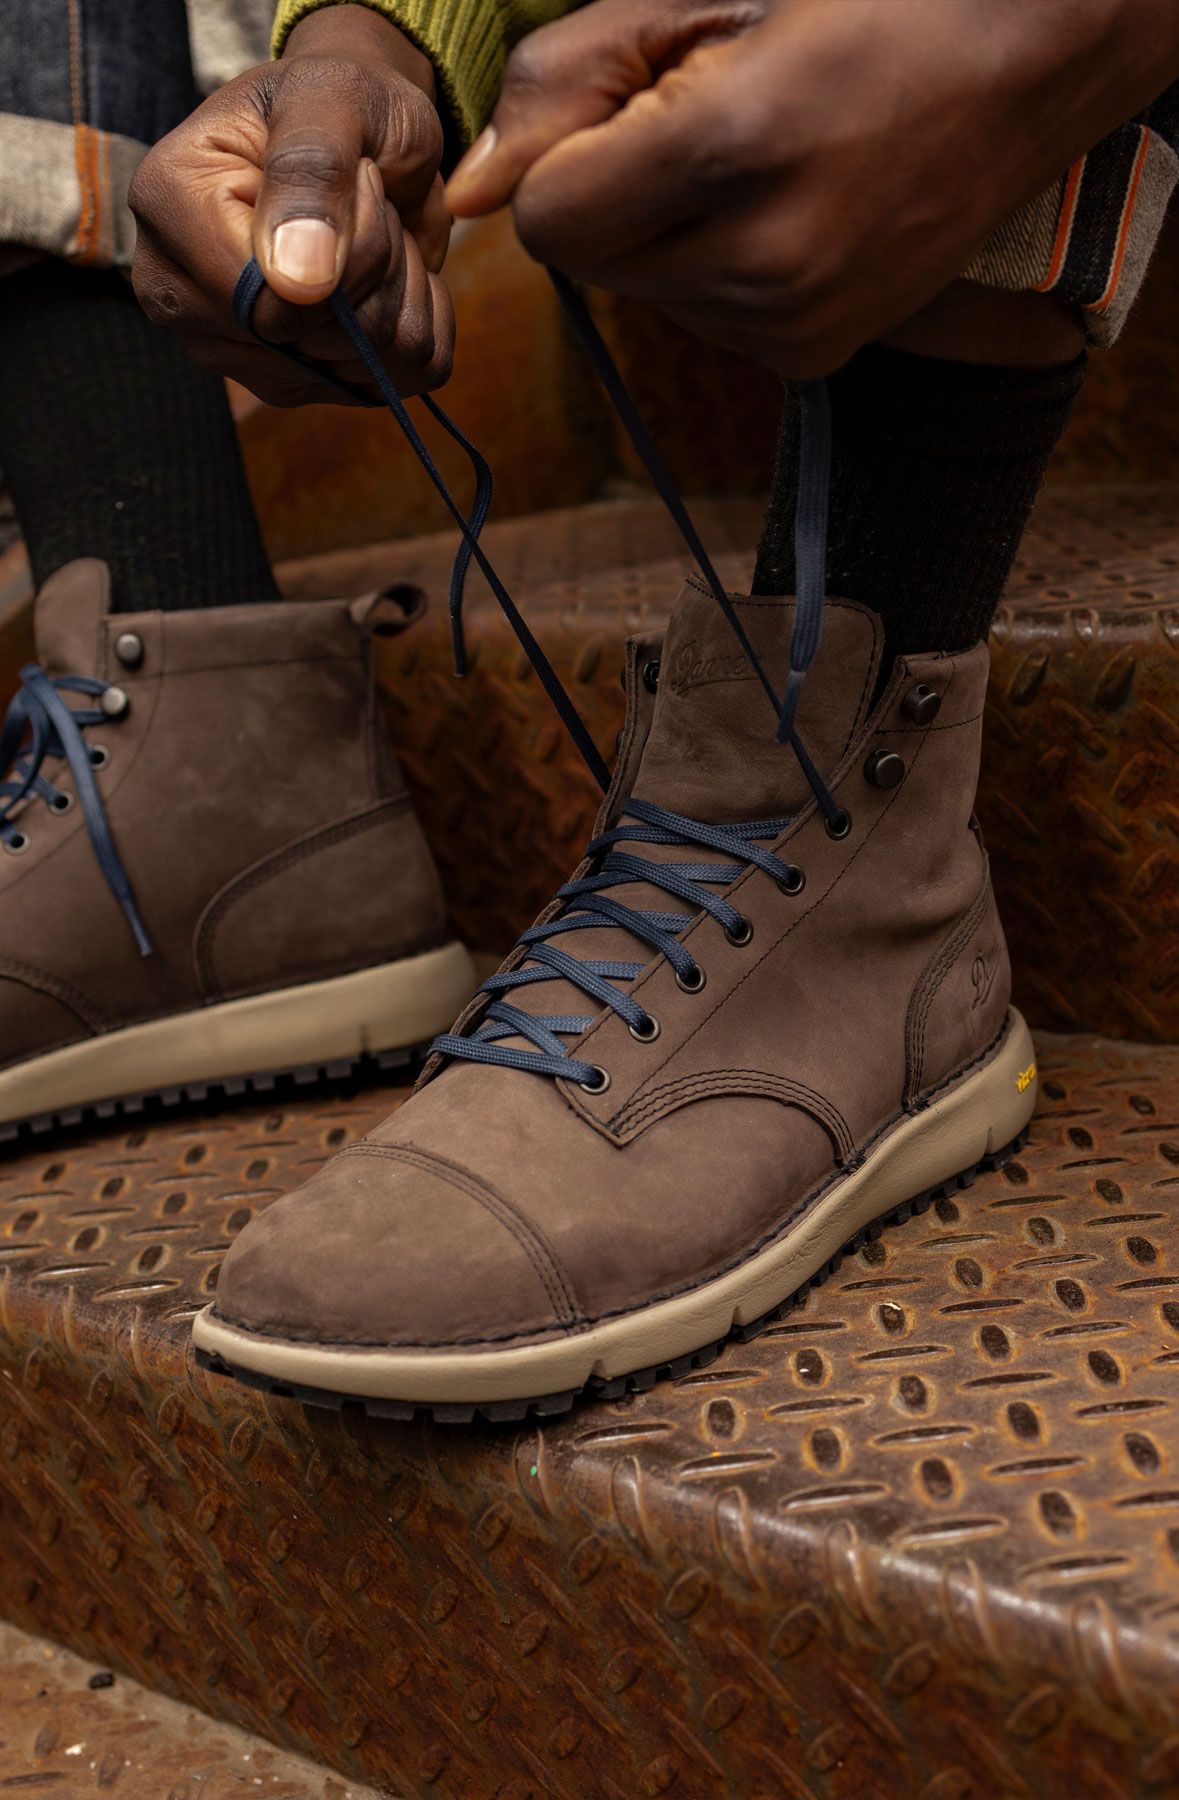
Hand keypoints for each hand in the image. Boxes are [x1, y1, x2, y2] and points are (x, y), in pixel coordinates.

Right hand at [130, 4, 453, 405]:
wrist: (363, 137)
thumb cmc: (340, 103)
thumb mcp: (334, 100)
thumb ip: (312, 171)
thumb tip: (297, 283)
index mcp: (168, 208)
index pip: (268, 299)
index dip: (348, 255)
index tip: (364, 180)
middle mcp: (179, 294)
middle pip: (312, 344)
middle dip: (380, 273)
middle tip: (376, 205)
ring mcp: (231, 349)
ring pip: (357, 371)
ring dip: (402, 299)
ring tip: (382, 236)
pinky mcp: (288, 380)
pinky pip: (385, 385)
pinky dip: (415, 331)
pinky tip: (393, 279)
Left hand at [448, 0, 1178, 376]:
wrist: (1023, 59)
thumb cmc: (866, 0)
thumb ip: (563, 81)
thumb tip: (471, 194)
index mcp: (730, 154)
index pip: (547, 221)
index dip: (563, 162)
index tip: (629, 107)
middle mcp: (761, 267)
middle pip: (591, 265)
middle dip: (615, 194)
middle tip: (706, 119)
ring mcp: (794, 326)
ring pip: (645, 297)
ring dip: (667, 234)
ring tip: (763, 160)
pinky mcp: (814, 358)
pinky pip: (704, 323)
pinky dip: (717, 272)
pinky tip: (785, 212)